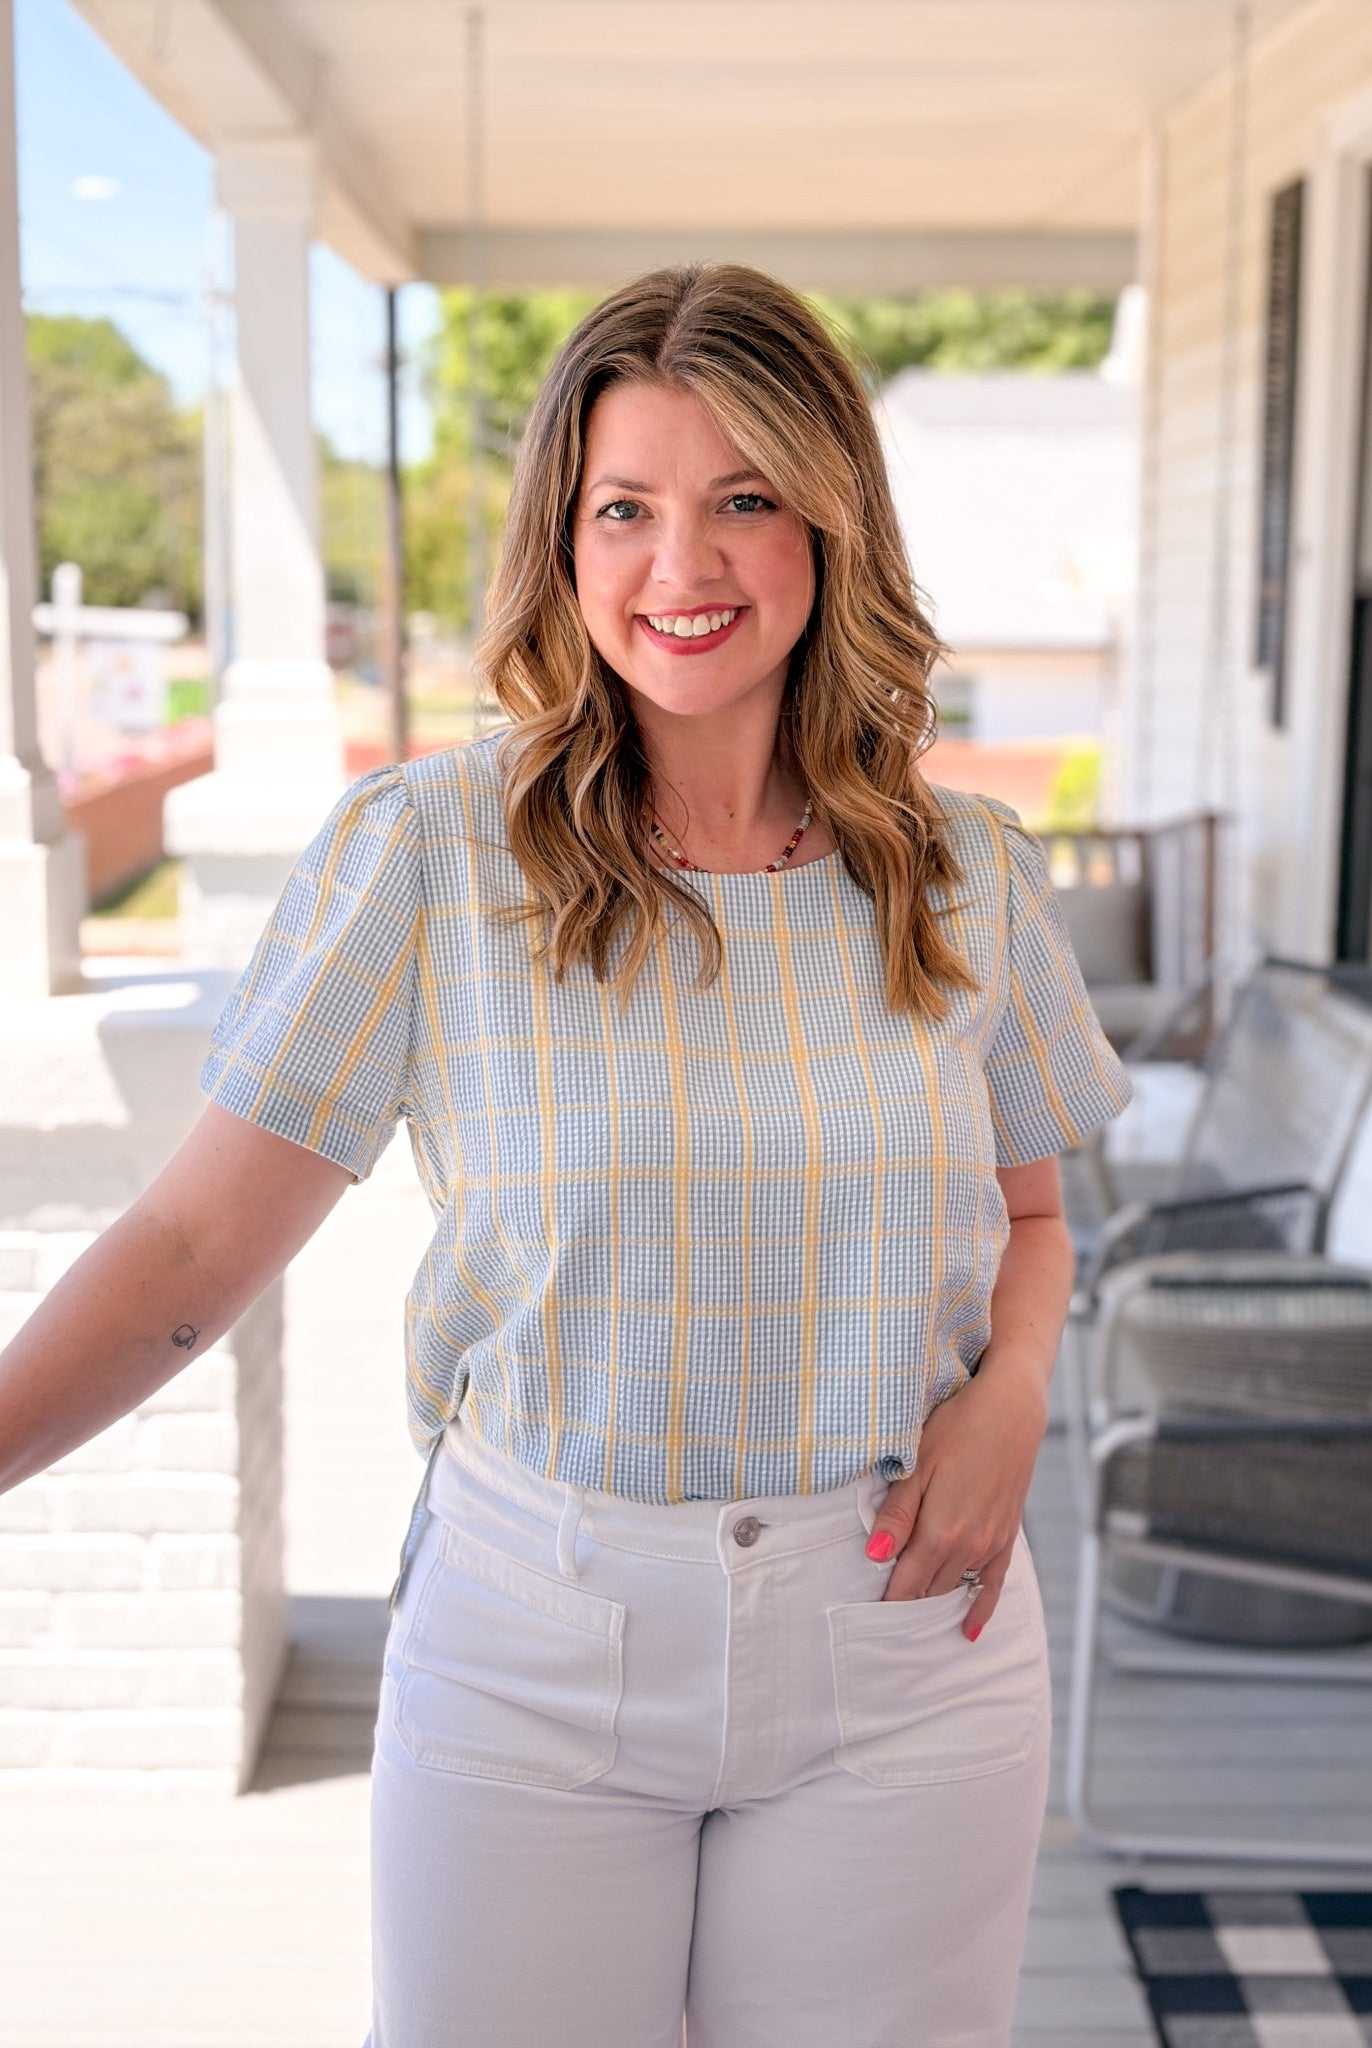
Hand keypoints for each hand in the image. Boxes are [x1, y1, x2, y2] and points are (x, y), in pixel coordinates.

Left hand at [866, 1369, 1047, 1639]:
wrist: (1010, 1409)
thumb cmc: (957, 1428)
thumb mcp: (917, 1465)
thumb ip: (896, 1515)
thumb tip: (874, 1557)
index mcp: (940, 1531)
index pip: (906, 1583)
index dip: (885, 1604)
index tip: (864, 1623)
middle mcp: (968, 1546)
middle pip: (929, 1590)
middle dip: (906, 1605)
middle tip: (880, 1624)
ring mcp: (991, 1543)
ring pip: (956, 1587)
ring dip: (934, 1602)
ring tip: (910, 1622)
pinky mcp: (1007, 1535)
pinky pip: (994, 1583)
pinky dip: (981, 1607)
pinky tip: (969, 1629)